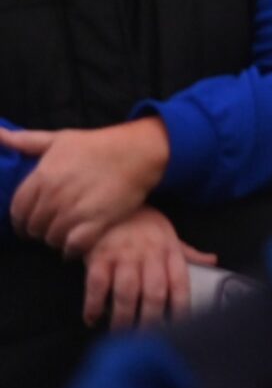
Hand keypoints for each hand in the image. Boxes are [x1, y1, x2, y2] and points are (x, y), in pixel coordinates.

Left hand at [1, 119, 171, 256]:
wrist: (138, 150)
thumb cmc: (97, 144)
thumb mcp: (60, 138)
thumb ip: (26, 141)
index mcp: (42, 176)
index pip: (18, 211)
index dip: (21, 220)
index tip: (28, 223)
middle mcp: (55, 195)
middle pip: (34, 227)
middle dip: (40, 229)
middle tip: (52, 226)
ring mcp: (75, 210)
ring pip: (52, 238)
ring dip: (57, 239)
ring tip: (66, 232)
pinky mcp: (97, 222)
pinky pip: (73, 246)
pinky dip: (72, 249)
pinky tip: (76, 244)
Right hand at [82, 207, 213, 328]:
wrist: (111, 201)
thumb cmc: (144, 221)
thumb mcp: (170, 233)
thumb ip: (188, 253)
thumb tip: (213, 262)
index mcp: (169, 251)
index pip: (180, 283)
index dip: (181, 307)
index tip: (180, 328)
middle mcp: (149, 255)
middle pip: (154, 293)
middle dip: (150, 320)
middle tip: (145, 340)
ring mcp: (123, 256)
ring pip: (126, 293)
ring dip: (123, 317)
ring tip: (121, 333)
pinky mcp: (98, 257)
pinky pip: (96, 285)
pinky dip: (94, 305)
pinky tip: (93, 319)